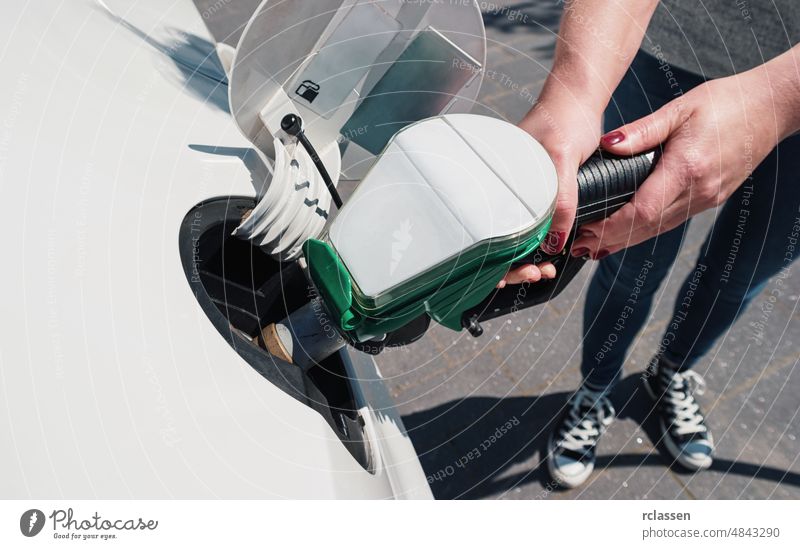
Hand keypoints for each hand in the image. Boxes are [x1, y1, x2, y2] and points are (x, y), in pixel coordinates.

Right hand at [500, 97, 602, 285]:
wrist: (578, 100)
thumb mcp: (562, 158)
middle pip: (496, 241)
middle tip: (537, 273)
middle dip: (513, 265)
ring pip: (512, 236)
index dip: (499, 260)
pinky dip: (536, 242)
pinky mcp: (534, 192)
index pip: (485, 231)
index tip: (522, 272)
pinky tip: (547, 249)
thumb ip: (560, 199)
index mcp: (497, 182)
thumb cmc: (564, 119)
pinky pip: (529, 224)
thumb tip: (553, 242)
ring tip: (544, 267)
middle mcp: (503, 190)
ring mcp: (518, 192)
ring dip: (526, 257)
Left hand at [572, 71, 786, 258]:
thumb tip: (608, 144)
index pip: (642, 211)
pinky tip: (625, 234)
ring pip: (658, 229)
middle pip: (647, 228)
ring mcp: (706, 199)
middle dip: (610, 240)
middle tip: (577, 246)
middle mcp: (698, 191)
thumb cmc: (725, 102)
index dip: (611, 227)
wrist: (770, 108)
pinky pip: (671, 221)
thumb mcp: (679, 109)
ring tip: (592, 247)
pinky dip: (644, 230)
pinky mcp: (710, 199)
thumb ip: (641, 131)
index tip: (585, 230)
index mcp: (686, 168)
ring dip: (624, 241)